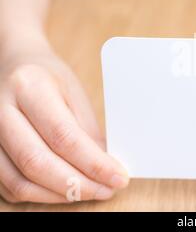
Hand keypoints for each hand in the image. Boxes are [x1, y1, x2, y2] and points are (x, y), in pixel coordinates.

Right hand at [0, 38, 128, 203]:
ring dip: (60, 195)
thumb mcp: (74, 93)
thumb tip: (107, 168)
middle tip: (107, 190)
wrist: (13, 66)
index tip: (118, 177)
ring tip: (91, 191)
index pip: (64, 136)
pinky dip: (42, 195)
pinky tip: (66, 190)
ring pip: (21, 182)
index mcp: (30, 88)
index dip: (94, 164)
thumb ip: (88, 130)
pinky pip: (10, 187)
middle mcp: (1, 111)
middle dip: (78, 185)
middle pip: (38, 163)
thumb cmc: (48, 78)